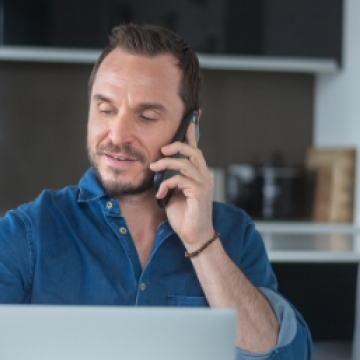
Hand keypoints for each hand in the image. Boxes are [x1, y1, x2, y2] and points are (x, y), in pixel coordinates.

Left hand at [150, 120, 214, 249]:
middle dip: (176, 146)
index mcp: (200, 175)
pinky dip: (167, 184)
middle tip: (161, 150)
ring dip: (167, 164)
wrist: (194, 236)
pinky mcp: (200, 192)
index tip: (187, 122)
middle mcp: (205, 177)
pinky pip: (181, 179)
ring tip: (154, 168)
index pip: (196, 150)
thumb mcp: (174, 193)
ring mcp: (204, 184)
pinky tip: (160, 194)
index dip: (191, 135)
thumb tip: (159, 167)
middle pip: (193, 151)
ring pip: (186, 163)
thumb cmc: (184, 217)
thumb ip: (172, 179)